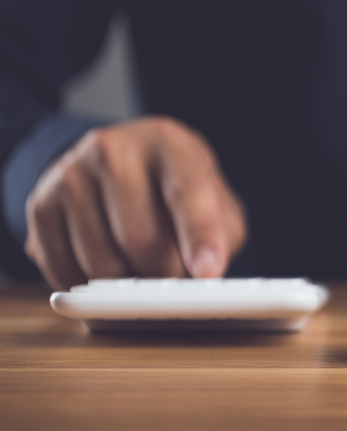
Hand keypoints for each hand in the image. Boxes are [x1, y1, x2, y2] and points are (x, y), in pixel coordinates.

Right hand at [24, 117, 245, 289]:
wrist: (117, 160)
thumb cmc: (175, 186)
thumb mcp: (215, 197)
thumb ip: (222, 233)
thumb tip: (207, 273)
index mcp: (168, 143)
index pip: (186, 192)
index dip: (199, 235)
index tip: (208, 272)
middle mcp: (114, 150)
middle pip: (140, 239)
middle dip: (164, 274)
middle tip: (174, 277)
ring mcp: (71, 175)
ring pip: (100, 263)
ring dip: (127, 285)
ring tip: (141, 265)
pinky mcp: (41, 206)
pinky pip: (65, 272)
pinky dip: (92, 287)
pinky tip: (108, 267)